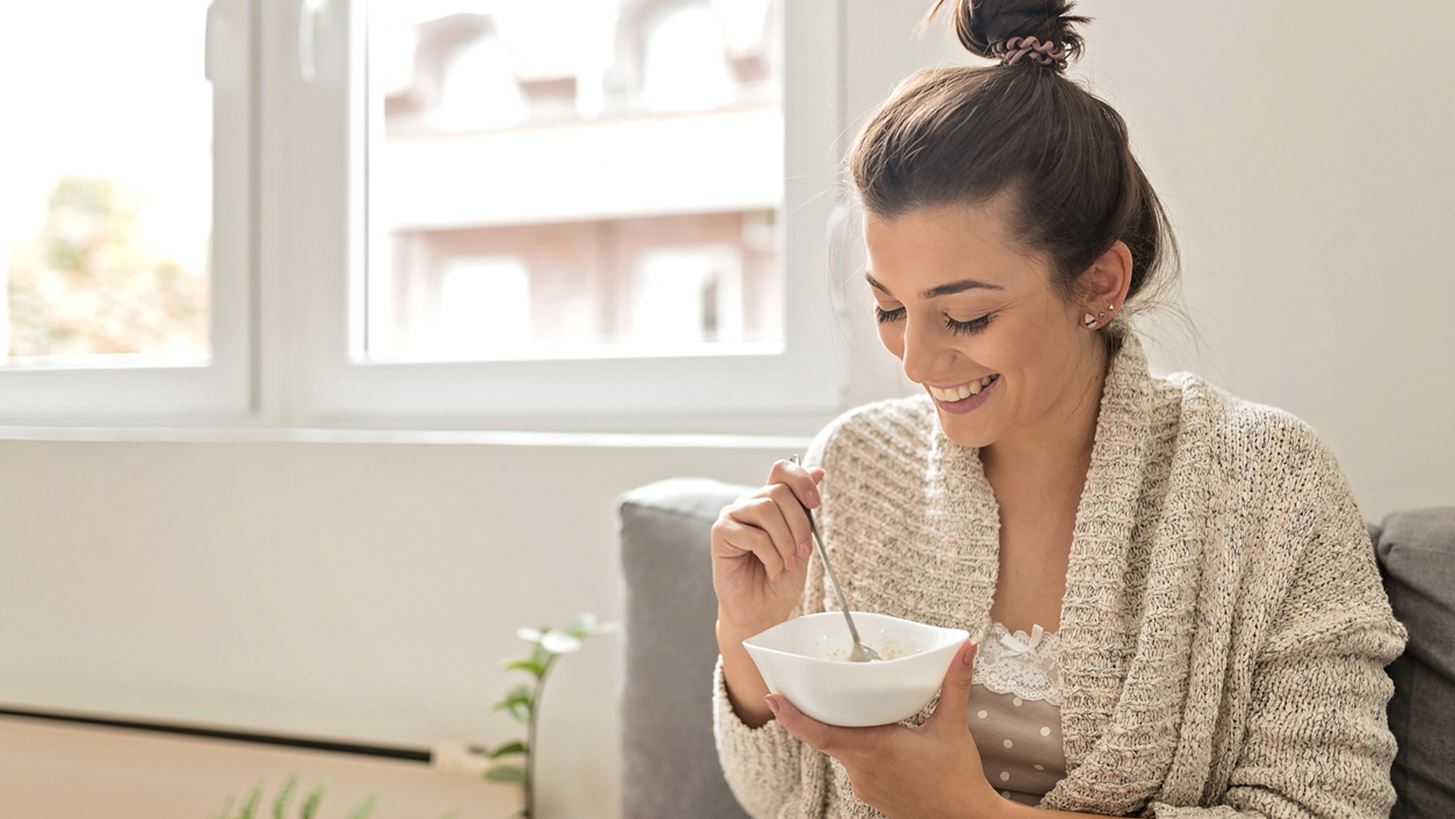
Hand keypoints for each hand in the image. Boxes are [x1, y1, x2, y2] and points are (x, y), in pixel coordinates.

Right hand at [710, 458, 824, 634]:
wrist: (763, 611)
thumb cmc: (781, 578)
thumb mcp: (802, 540)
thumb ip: (805, 508)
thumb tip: (818, 471)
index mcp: (769, 501)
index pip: (781, 470)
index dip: (801, 480)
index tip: (815, 502)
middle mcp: (749, 503)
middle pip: (778, 492)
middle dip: (799, 525)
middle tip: (802, 552)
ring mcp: (732, 516)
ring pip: (766, 509)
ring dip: (785, 542)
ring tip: (786, 563)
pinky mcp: (721, 532)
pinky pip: (753, 534)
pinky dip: (770, 555)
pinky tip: (771, 569)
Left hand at [765, 639, 1003, 818]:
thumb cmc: (958, 779)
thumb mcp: (953, 727)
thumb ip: (955, 685)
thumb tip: (965, 650)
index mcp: (875, 748)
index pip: (820, 733)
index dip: (792, 717)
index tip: (772, 698)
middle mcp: (862, 770)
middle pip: (827, 738)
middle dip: (816, 715)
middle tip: (802, 691)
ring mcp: (865, 787)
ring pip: (842, 752)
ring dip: (844, 732)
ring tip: (853, 710)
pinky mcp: (872, 796)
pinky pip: (855, 767)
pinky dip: (858, 749)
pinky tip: (878, 739)